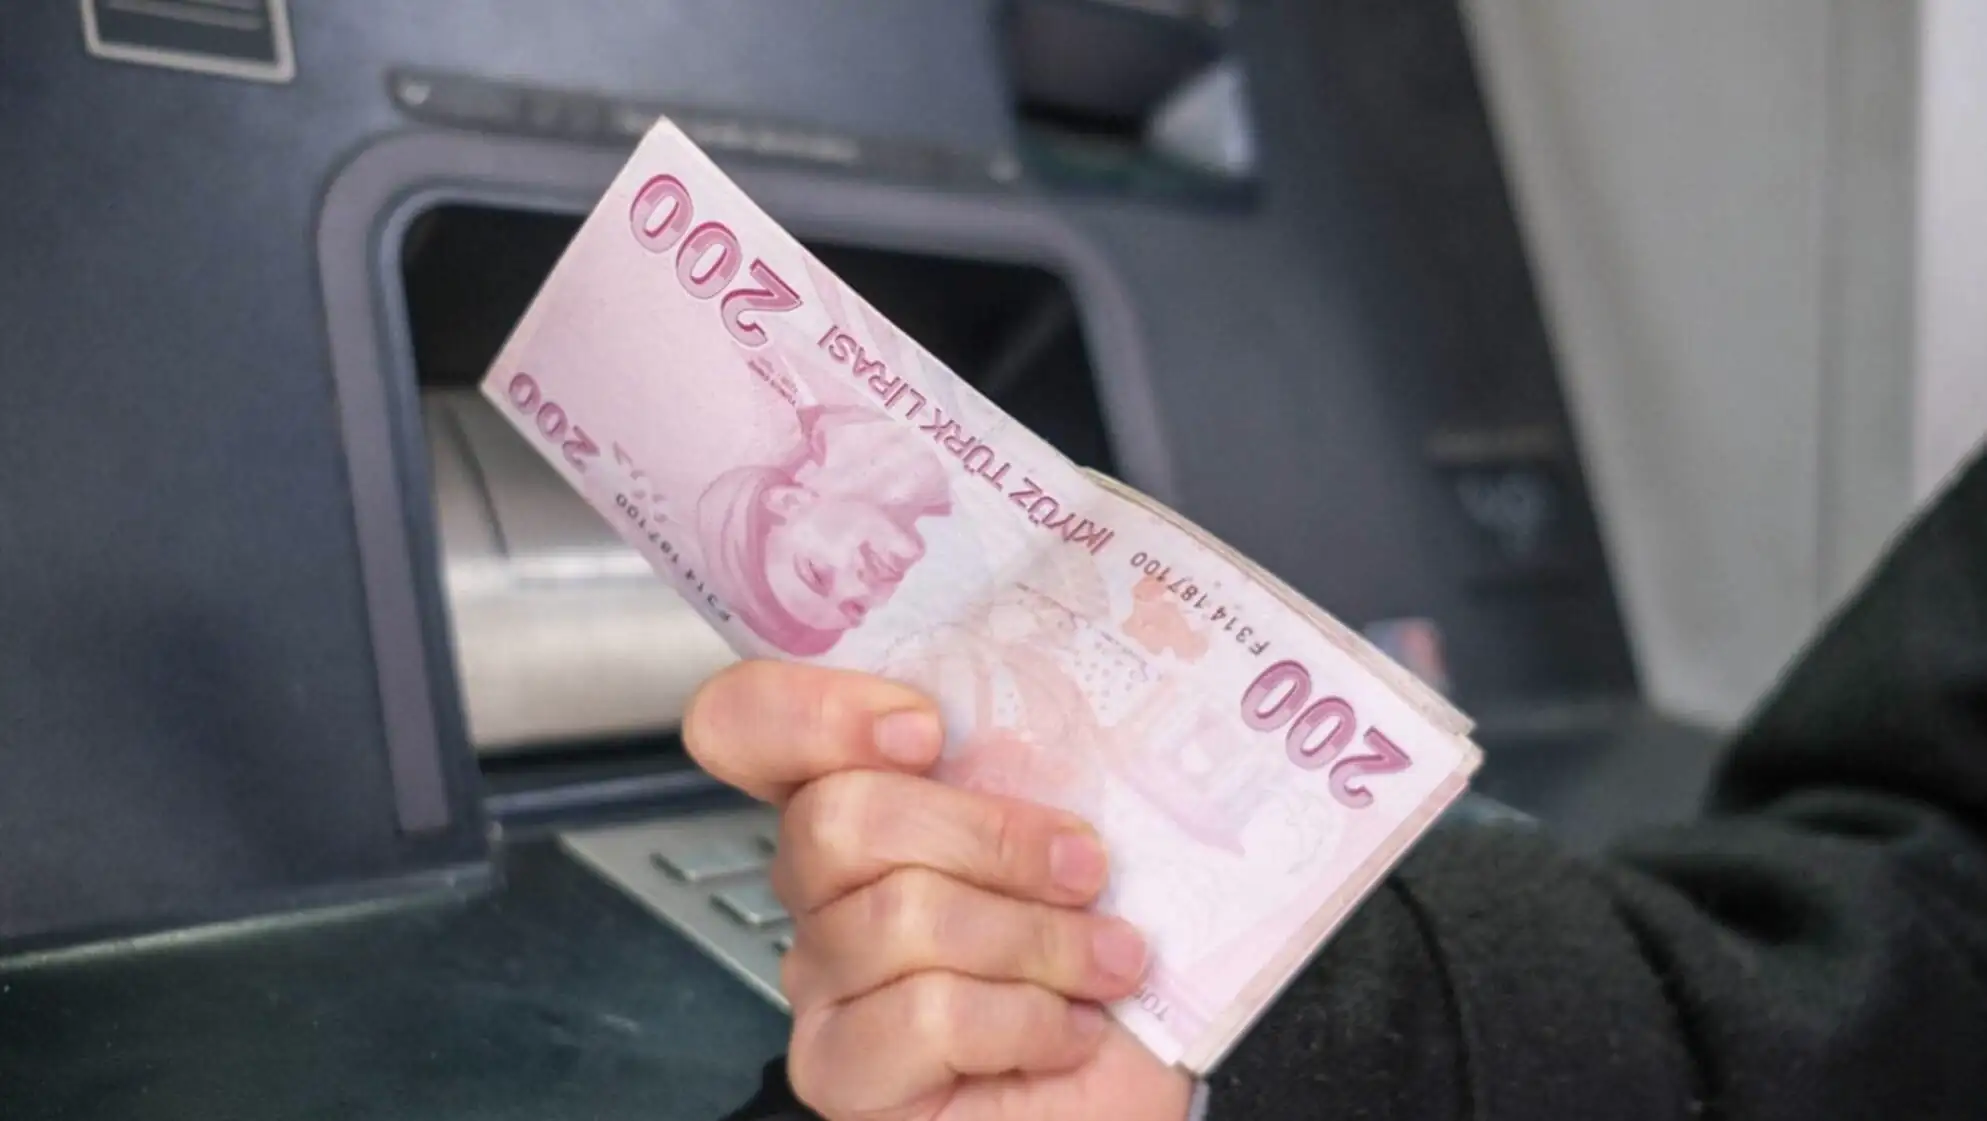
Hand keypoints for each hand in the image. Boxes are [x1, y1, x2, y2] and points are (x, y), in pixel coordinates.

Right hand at [685, 661, 1195, 1120]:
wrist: (1139, 1078)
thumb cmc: (1104, 948)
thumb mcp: (1080, 819)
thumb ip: (1029, 752)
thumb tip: (1050, 673)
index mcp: (860, 797)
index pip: (746, 724)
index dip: (813, 711)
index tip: (927, 729)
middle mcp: (821, 887)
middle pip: (836, 818)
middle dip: (988, 837)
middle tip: (1083, 867)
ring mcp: (822, 982)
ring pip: (897, 917)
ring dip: (1036, 939)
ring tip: (1105, 960)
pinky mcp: (840, 1071)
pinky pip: (924, 1014)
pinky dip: (1025, 1017)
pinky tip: (1066, 1030)